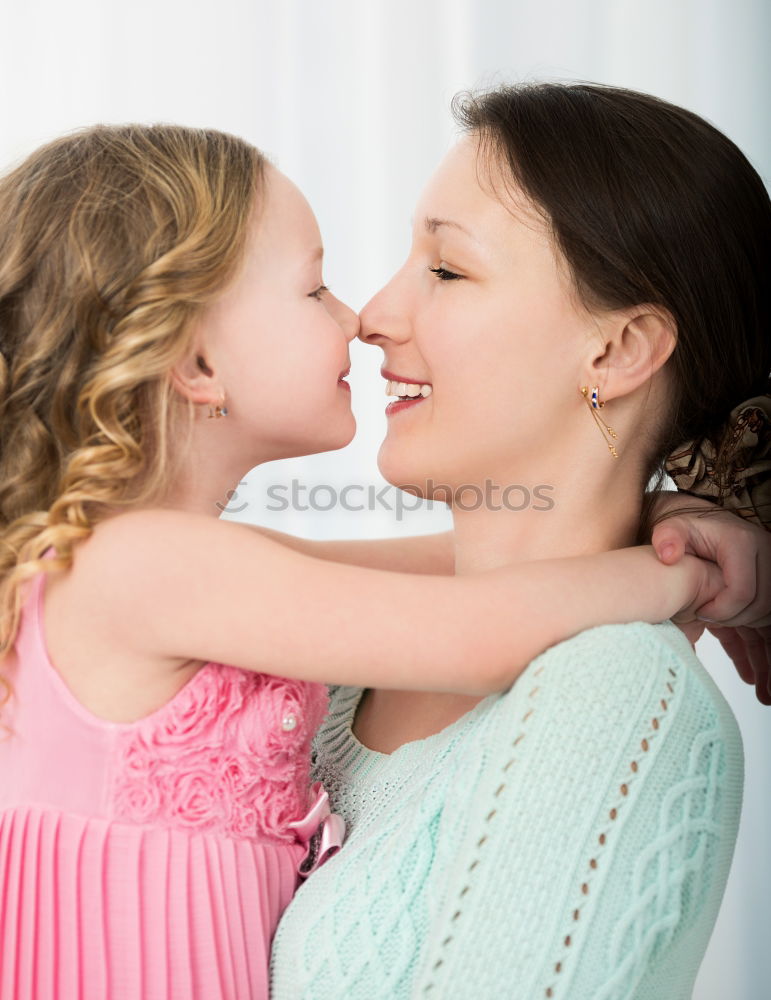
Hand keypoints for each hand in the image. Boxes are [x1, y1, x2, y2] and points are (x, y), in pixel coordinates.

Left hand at [651, 504, 770, 703]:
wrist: (694, 525)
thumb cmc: (682, 529)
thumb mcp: (671, 527)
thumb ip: (668, 537)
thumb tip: (667, 553)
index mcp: (742, 545)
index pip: (742, 591)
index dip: (722, 609)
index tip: (700, 614)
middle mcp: (763, 559)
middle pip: (761, 607)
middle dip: (739, 625)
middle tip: (713, 629)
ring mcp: (766, 578)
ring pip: (768, 622)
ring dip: (766, 659)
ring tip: (764, 694)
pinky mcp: (760, 594)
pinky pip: (765, 629)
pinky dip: (762, 655)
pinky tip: (761, 684)